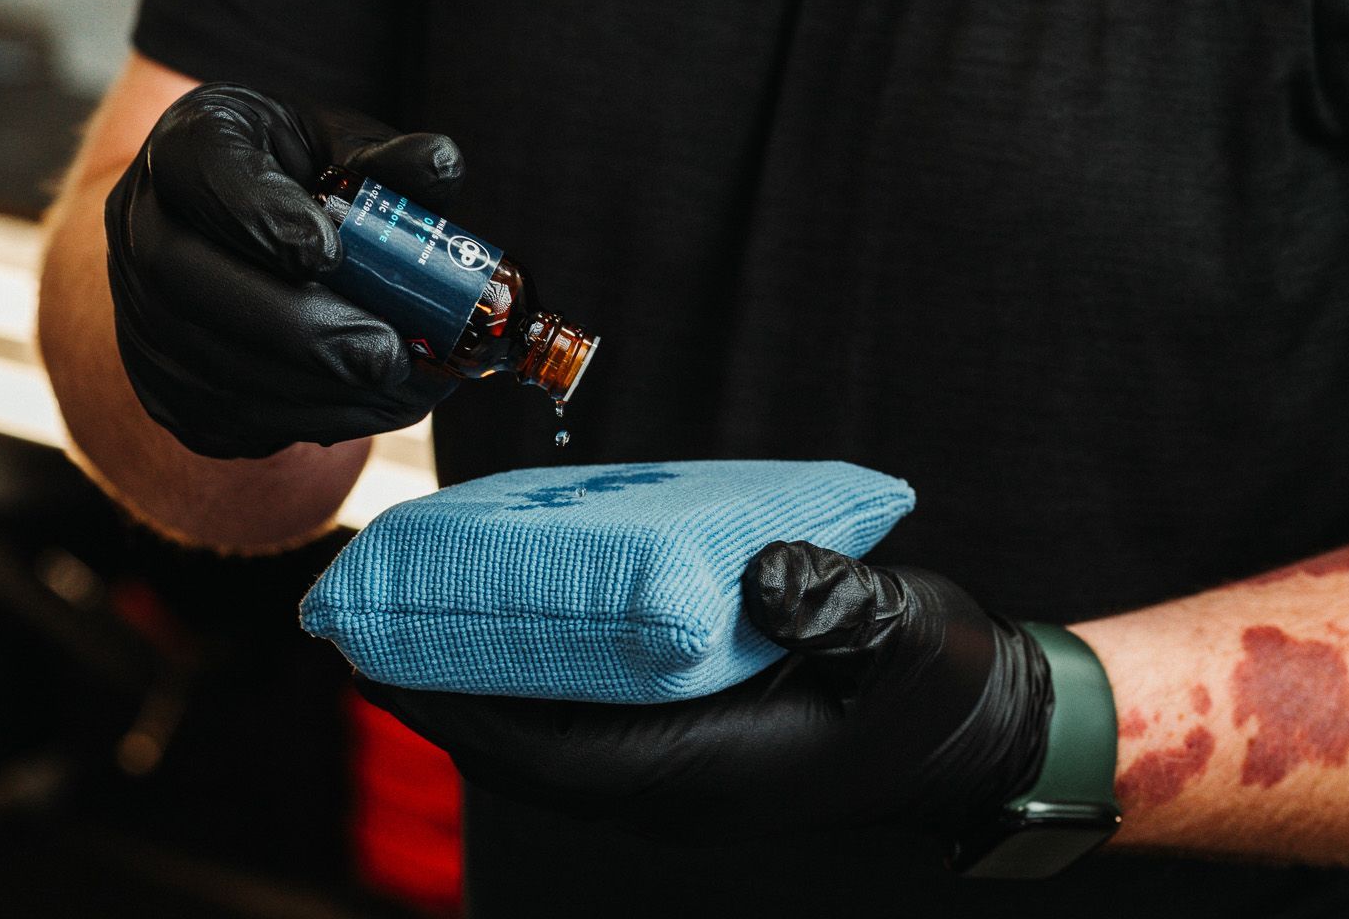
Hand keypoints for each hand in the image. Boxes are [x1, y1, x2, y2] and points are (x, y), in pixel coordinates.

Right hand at [106, 82, 466, 459]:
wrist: (243, 235)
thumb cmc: (302, 176)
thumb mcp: (344, 145)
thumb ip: (388, 157)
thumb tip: (440, 163)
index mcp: (187, 143)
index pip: (200, 168)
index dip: (258, 215)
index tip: (330, 254)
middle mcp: (141, 223)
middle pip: (185, 280)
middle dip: (294, 327)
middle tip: (384, 353)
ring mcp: (137, 312)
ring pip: (201, 365)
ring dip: (309, 389)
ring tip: (399, 387)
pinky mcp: (157, 385)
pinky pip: (218, 420)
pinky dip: (300, 421)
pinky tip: (367, 407)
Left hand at [353, 541, 1052, 854]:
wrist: (987, 729)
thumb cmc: (941, 692)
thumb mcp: (899, 638)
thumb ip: (832, 605)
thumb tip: (758, 575)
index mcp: (705, 769)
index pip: (549, 750)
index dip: (456, 707)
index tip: (375, 656)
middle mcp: (675, 774)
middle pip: (526, 739)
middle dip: (440, 684)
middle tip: (362, 611)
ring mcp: (683, 755)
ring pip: (552, 724)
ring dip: (482, 672)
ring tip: (415, 601)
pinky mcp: (697, 728)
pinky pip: (593, 703)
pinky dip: (540, 661)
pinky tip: (521, 606)